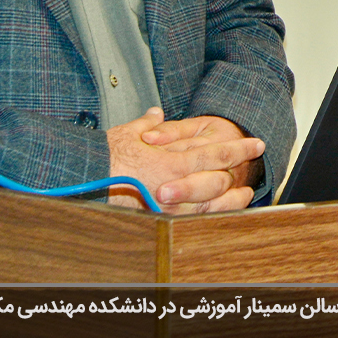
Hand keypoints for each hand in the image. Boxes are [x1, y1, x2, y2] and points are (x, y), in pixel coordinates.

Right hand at [106, 107, 265, 213]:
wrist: (82, 181)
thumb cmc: (104, 158)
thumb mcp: (128, 133)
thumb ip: (148, 124)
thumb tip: (156, 114)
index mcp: (170, 162)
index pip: (215, 154)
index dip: (239, 148)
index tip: (256, 143)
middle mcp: (173, 187)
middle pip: (218, 181)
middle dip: (240, 173)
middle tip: (255, 166)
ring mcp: (168, 209)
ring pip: (211, 206)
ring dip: (231, 200)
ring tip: (245, 193)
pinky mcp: (159, 222)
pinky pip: (192, 222)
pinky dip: (210, 216)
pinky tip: (219, 212)